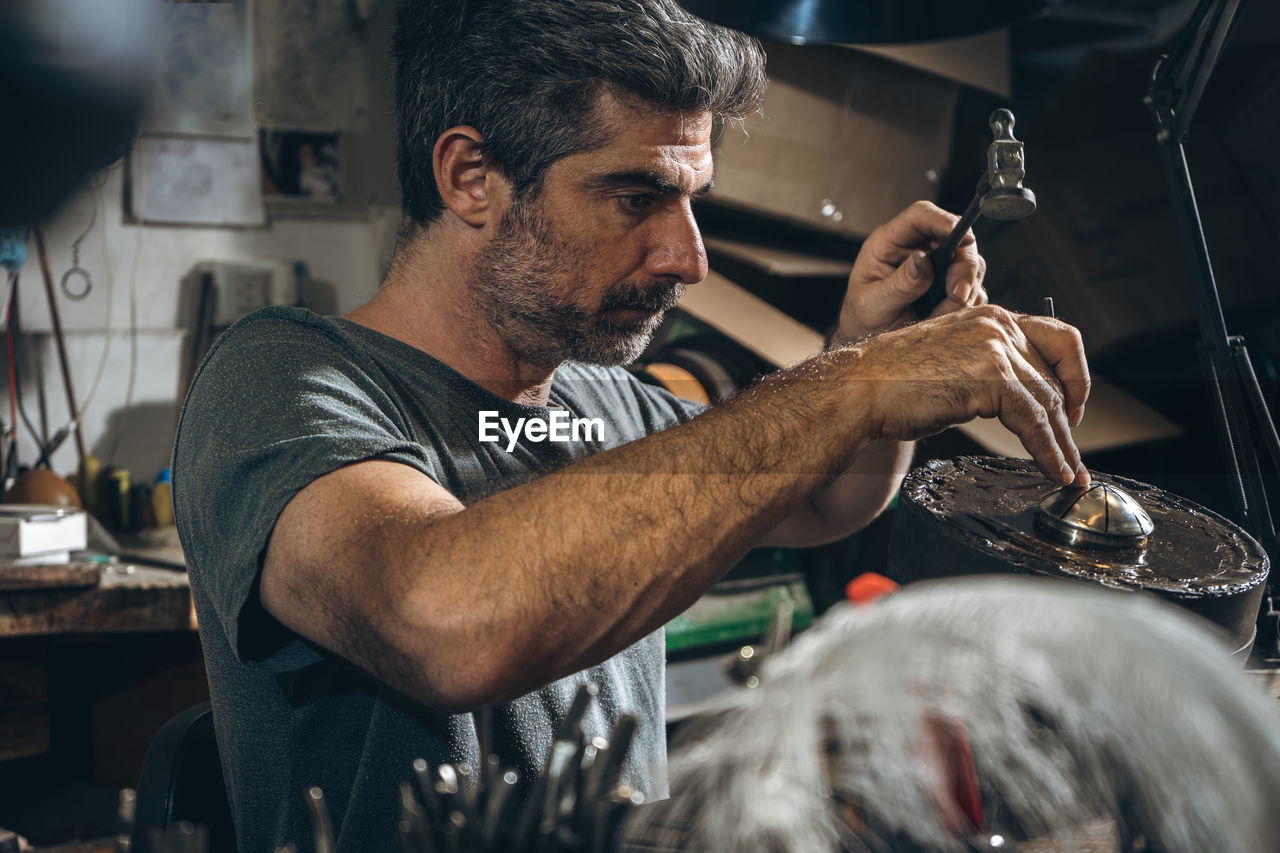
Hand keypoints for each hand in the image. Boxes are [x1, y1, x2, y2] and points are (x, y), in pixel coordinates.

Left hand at [833, 201, 987, 342]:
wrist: (868, 341)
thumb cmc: (861, 318)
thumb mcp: (871, 304)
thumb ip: (897, 284)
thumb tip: (923, 262)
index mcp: (890, 243)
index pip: (919, 215)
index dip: (942, 220)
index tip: (960, 237)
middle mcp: (918, 249)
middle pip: (956, 239)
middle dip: (963, 267)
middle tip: (957, 295)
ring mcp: (937, 268)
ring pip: (971, 265)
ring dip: (964, 292)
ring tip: (939, 314)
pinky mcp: (950, 287)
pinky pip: (974, 290)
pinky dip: (966, 306)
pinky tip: (943, 318)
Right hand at [850, 305, 1089, 485]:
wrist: (859, 388)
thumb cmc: (893, 383)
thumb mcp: (953, 362)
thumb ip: (990, 368)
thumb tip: (1023, 400)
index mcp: (991, 316)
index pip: (1059, 339)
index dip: (1076, 376)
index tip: (1075, 408)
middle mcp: (998, 325)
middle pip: (1056, 376)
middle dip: (1070, 421)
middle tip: (1073, 453)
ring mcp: (994, 347)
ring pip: (1049, 400)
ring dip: (1062, 444)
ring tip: (1067, 472)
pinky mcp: (989, 376)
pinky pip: (1033, 419)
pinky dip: (1047, 450)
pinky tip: (1051, 468)